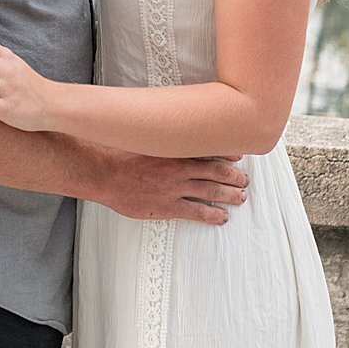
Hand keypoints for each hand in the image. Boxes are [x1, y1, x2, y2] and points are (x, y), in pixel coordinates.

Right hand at [98, 151, 248, 224]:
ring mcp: (176, 188)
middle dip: (234, 176)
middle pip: (217, 172)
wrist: (104, 173)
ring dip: (230, 194)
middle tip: (244, 179)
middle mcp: (181, 167)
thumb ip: (161, 136)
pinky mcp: (168, 206)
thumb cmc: (119, 154)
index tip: (237, 155)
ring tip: (241, 197)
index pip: (210, 149)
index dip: (227, 153)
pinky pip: (197, 211)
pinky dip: (213, 214)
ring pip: (212, 191)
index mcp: (176, 149)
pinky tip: (223, 217)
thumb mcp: (144, 137)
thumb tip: (169, 130)